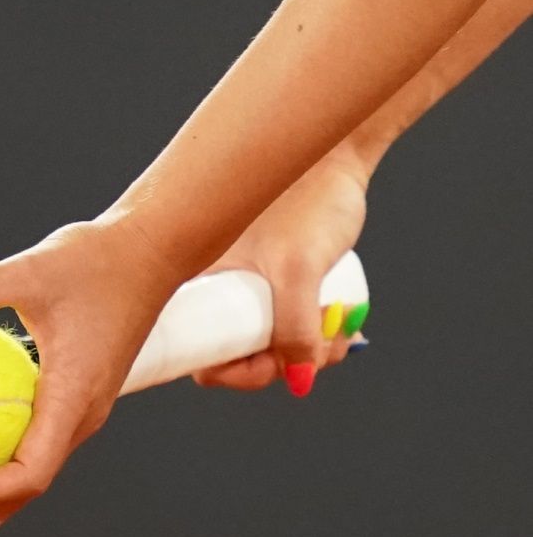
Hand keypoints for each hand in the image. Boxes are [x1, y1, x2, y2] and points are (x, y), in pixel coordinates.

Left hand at [0, 220, 180, 536]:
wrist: (150, 251)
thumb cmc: (101, 261)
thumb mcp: (25, 270)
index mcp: (74, 400)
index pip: (30, 473)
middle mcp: (81, 418)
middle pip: (25, 494)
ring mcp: (80, 413)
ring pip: (30, 475)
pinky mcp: (74, 400)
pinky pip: (33, 446)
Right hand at [191, 145, 371, 395]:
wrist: (333, 154)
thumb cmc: (308, 199)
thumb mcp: (299, 272)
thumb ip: (295, 328)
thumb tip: (298, 382)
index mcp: (196, 286)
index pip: (200, 356)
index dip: (237, 371)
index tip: (275, 364)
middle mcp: (214, 290)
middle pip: (239, 355)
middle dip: (284, 361)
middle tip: (322, 350)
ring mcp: (245, 287)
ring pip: (268, 342)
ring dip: (308, 350)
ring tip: (340, 327)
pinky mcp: (273, 282)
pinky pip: (285, 325)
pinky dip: (314, 334)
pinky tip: (340, 324)